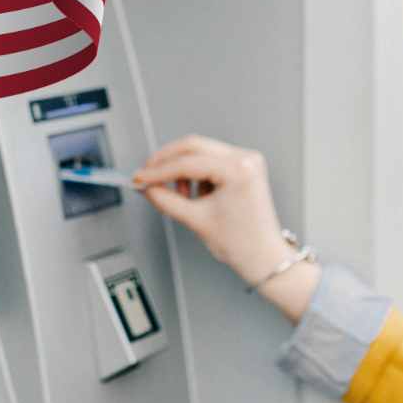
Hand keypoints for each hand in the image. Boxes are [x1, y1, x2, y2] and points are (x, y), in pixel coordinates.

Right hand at [130, 134, 290, 285]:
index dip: (157, 170)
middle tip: (148, 176)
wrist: (263, 256)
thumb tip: (147, 186)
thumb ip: (165, 199)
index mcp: (238, 170)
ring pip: (201, 152)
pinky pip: (212, 161)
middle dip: (167, 162)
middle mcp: (246, 159)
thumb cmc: (242, 243)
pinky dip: (197, 174)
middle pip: (194, 146)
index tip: (140, 177)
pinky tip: (198, 195)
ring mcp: (248, 161)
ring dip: (183, 170)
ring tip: (182, 196)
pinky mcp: (245, 167)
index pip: (187, 162)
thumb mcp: (195, 219)